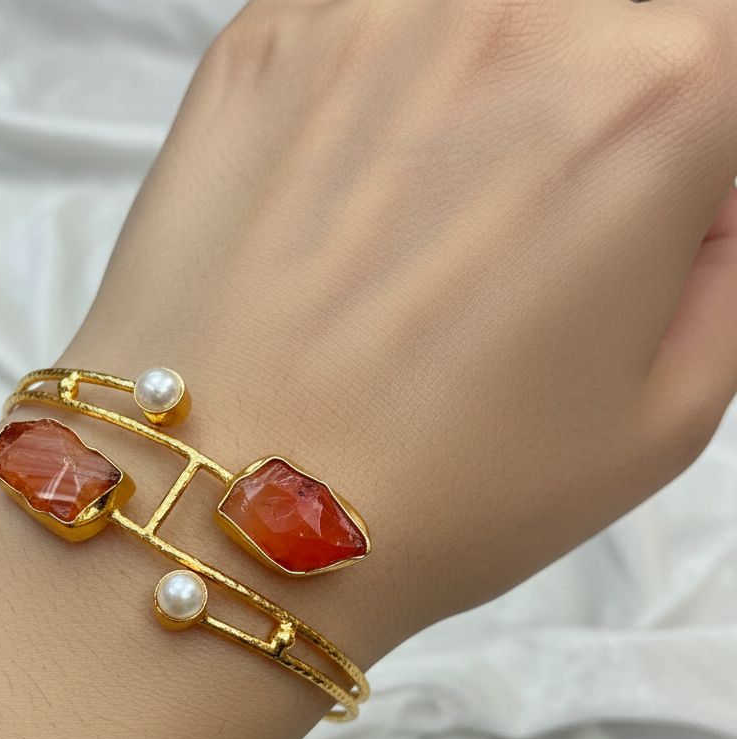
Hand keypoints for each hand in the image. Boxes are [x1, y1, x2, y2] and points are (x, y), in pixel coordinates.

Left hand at [65, 0, 736, 662]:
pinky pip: (361, 24)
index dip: (686, 134)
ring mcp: (368, 16)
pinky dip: (376, 87)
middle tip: (526, 226)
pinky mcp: (259, 45)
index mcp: (650, 101)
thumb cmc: (435, 494)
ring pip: (475, 16)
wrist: (228, 512)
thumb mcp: (665, 415)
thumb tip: (705, 186)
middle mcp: (514, 18)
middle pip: (594, 22)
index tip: (647, 195)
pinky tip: (350, 197)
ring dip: (472, 96)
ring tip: (425, 223)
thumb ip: (723, 263)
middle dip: (584, 113)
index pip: (718, 43)